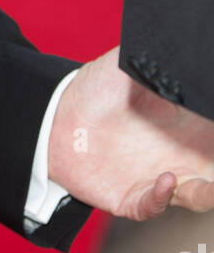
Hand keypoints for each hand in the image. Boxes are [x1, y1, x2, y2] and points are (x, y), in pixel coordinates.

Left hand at [49, 47, 213, 218]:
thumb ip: (156, 58)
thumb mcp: (127, 64)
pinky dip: (163, 197)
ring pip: (199, 194)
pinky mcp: (134, 197)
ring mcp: (159, 178)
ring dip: (208, 193)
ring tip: (213, 186)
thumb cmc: (97, 88)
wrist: (55, 116)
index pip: (213, 129)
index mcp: (187, 122)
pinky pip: (154, 204)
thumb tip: (181, 48)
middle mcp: (180, 154)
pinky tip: (167, 180)